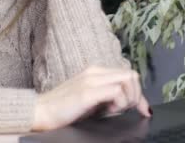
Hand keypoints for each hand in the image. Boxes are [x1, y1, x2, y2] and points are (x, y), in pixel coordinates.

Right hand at [32, 65, 151, 131]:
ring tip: (115, 109)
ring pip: (128, 79)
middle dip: (136, 95)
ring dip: (129, 98)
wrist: (41, 111)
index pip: (128, 75)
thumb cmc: (64, 109)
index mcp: (95, 72)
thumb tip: (130, 103)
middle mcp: (94, 72)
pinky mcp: (87, 91)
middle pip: (132, 75)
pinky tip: (108, 111)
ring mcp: (91, 80)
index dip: (140, 94)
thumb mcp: (91, 100)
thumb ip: (108, 97)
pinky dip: (119, 103)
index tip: (143, 110)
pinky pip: (116, 91)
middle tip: (125, 110)